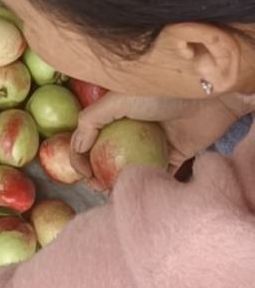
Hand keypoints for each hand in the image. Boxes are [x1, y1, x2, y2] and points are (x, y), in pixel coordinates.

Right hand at [70, 91, 250, 182]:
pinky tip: (136, 194)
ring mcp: (152, 143)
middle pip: (106, 157)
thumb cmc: (162, 92)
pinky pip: (156, 175)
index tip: (84, 175)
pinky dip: (145, 185)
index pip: (88, 138)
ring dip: (118, 184)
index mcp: (115, 113)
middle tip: (98, 188)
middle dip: (97, 176)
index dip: (80, 158)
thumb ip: (92, 120)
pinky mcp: (174, 156)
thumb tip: (77, 146)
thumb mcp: (118, 99)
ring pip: (129, 169)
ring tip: (114, 194)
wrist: (209, 96)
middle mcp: (131, 128)